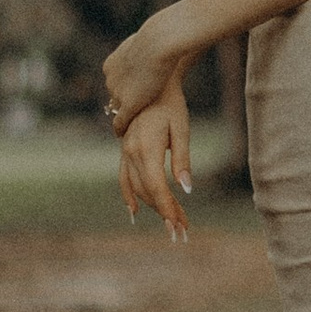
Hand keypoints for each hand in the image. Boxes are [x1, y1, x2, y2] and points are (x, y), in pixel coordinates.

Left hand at [104, 14, 184, 133]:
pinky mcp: (127, 105)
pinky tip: (123, 135)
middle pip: (114, 95)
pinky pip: (119, 121)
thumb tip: (155, 38)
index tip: (132, 92)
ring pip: (116, 108)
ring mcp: (118, 92)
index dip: (124, 87)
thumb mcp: (149, 38)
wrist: (159, 42)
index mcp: (112, 63)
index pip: (115, 80)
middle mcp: (110, 78)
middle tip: (133, 109)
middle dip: (122, 101)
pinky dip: (120, 128)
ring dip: (122, 115)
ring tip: (128, 126)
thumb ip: (147, 44)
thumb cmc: (161, 36)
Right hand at [117, 89, 191, 236]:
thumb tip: (186, 189)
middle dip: (165, 212)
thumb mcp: (181, 129)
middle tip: (183, 230)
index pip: (156, 187)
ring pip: (136, 188)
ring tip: (171, 222)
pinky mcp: (125, 150)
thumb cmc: (170, 103)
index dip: (168, 208)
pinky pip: (123, 178)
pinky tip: (134, 211)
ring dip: (153, 207)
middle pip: (147, 192)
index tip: (180, 226)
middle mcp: (130, 152)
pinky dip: (128, 195)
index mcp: (145, 148)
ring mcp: (125, 151)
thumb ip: (182, 160)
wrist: (150, 81)